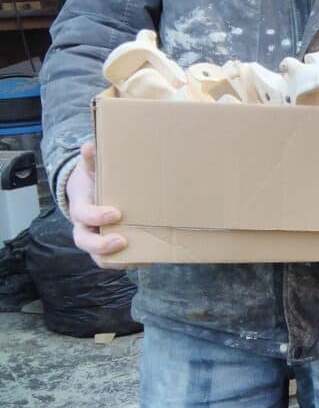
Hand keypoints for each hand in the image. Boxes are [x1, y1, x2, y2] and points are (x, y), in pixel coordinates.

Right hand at [66, 143, 125, 266]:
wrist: (89, 192)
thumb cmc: (93, 179)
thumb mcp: (91, 168)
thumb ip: (91, 160)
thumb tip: (89, 146)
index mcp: (80, 208)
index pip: (83, 215)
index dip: (97, 217)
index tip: (116, 213)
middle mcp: (84, 227)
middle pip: (84, 242)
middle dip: (101, 245)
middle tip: (122, 241)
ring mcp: (96, 239)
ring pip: (98, 257)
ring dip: (115, 260)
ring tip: (137, 259)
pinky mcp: (108, 246)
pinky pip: (114, 260)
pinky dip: (128, 261)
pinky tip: (149, 259)